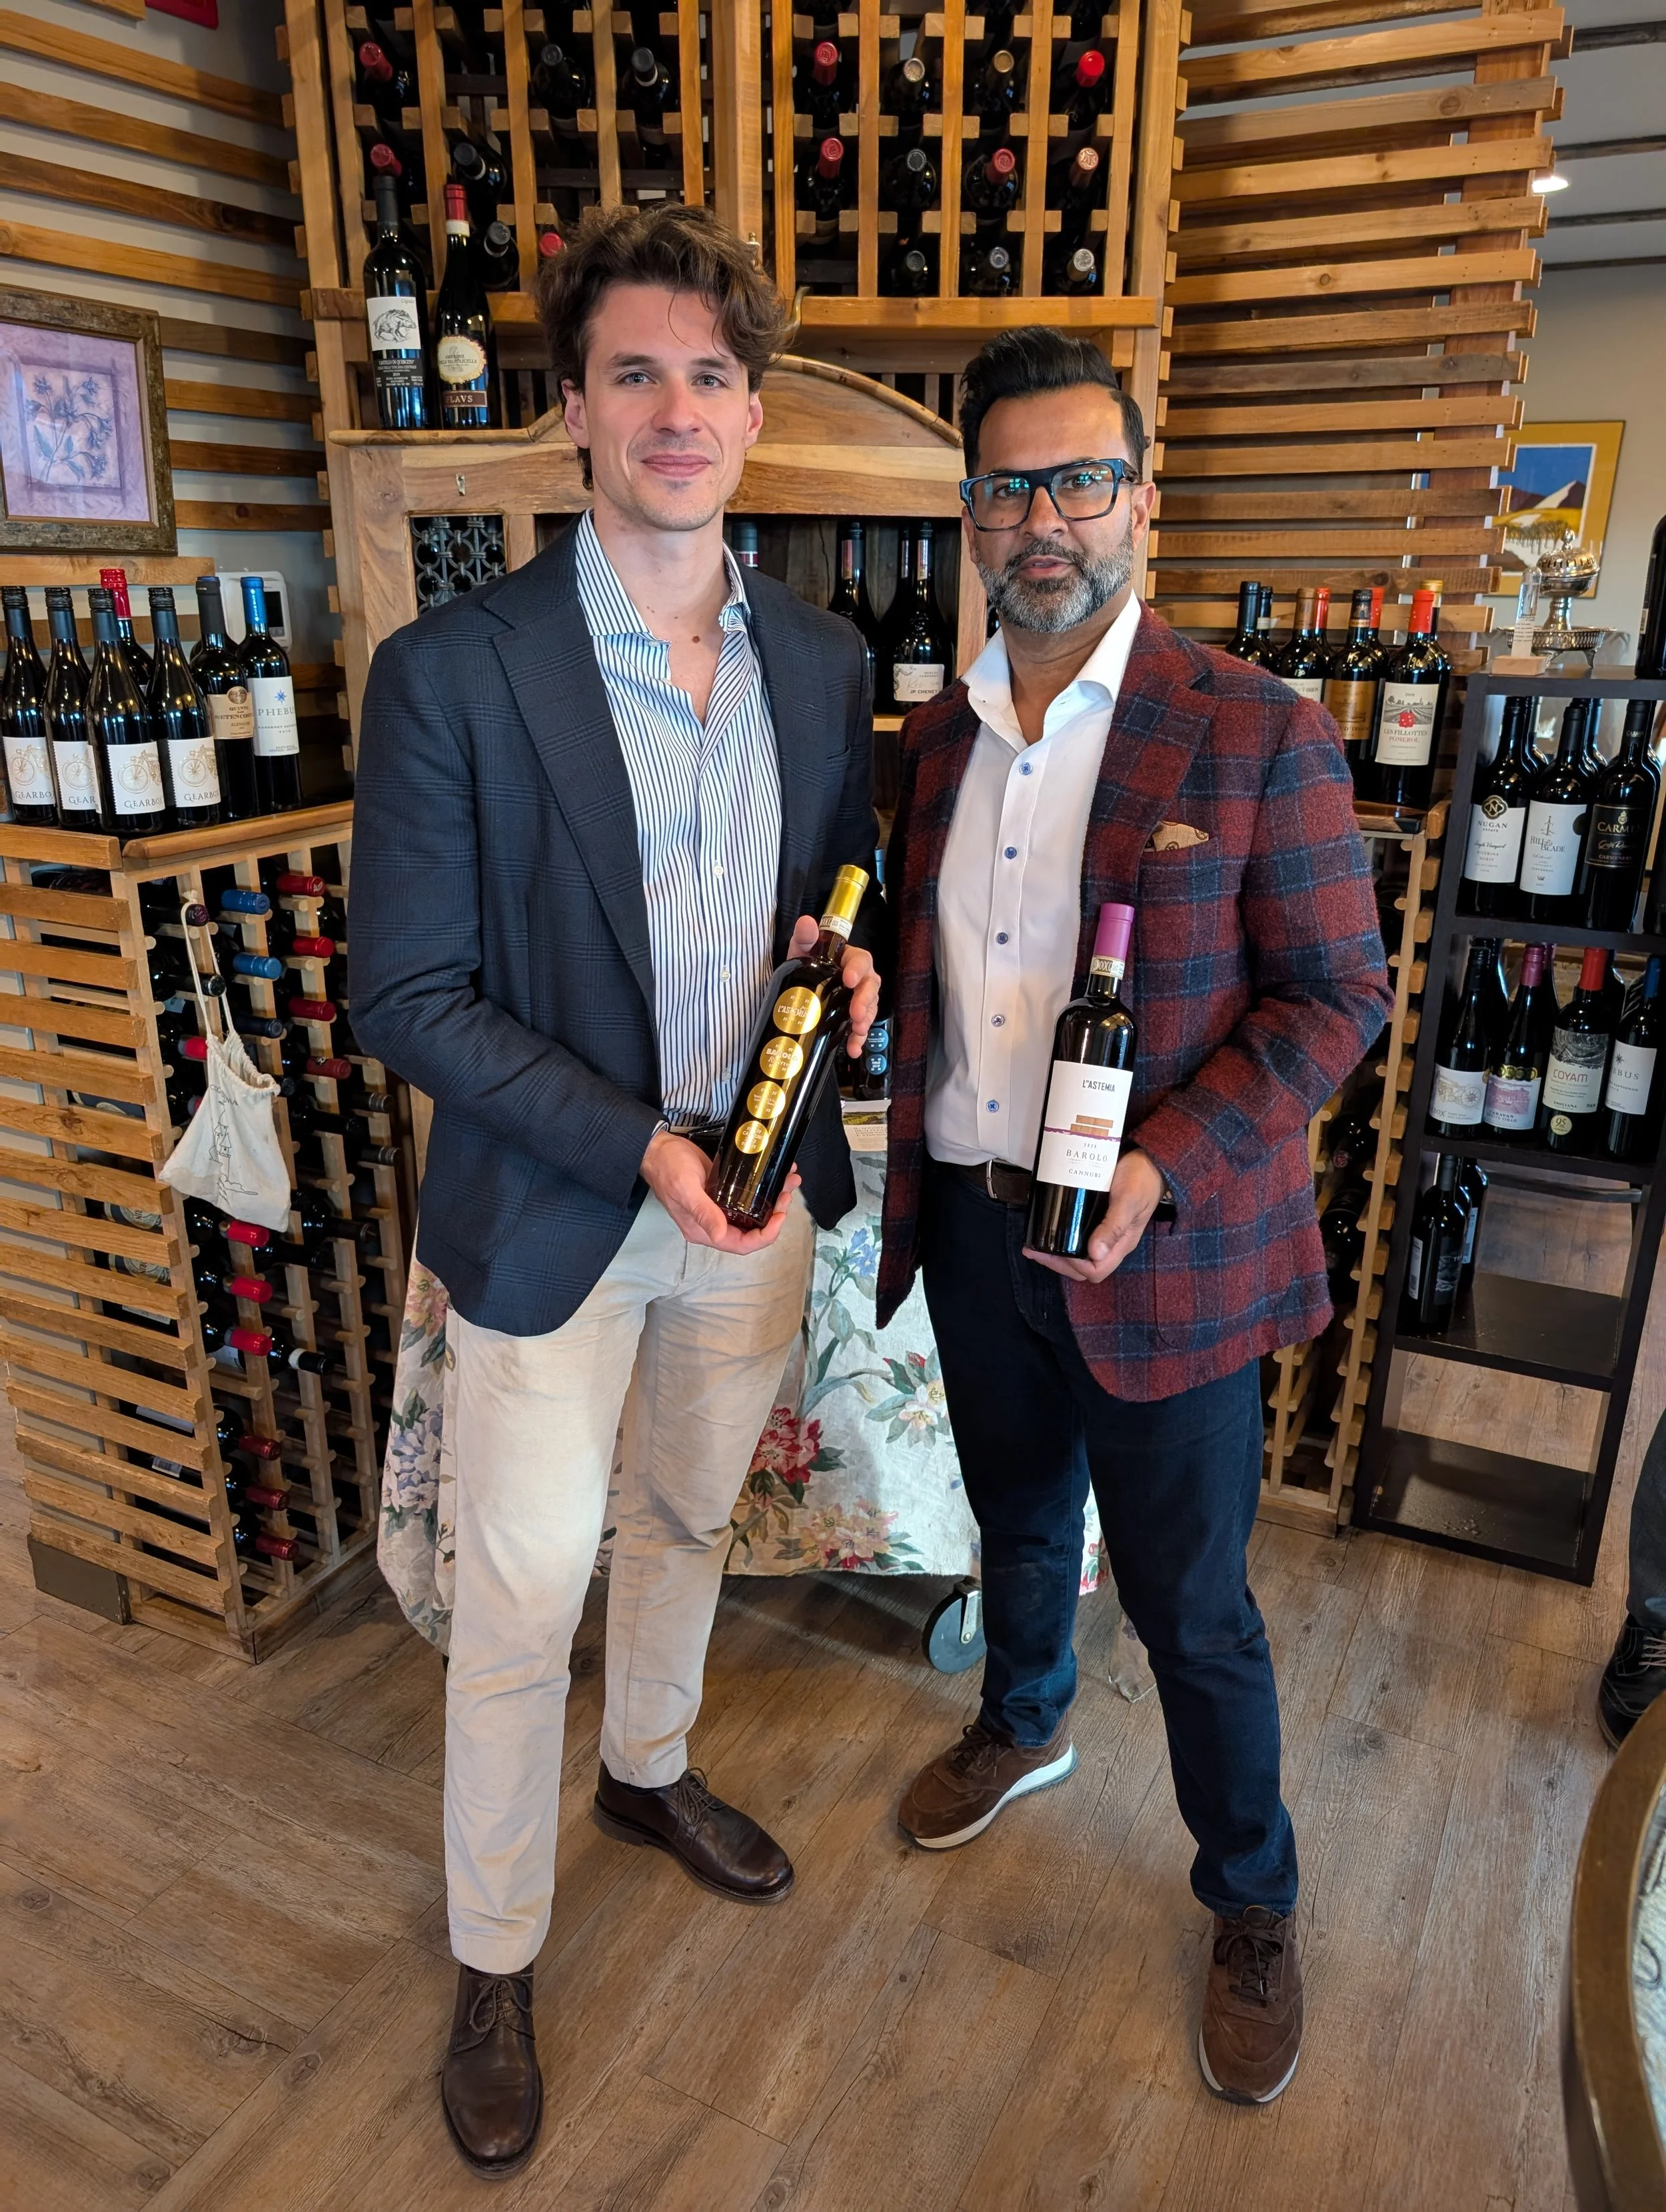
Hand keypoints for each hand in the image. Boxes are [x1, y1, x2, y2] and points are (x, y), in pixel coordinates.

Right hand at [641, 1128, 800, 1253]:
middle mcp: (713, 1224)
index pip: (741, 1245)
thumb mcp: (686, 1189)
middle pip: (751, 1230)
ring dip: (773, 1200)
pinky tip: (777, 1174)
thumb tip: (720, 1235)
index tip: (780, 1216)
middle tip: (786, 1193)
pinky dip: (764, 1188)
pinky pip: (748, 1197)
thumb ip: (703, 1212)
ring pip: (753, 1213)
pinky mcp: (722, 1193)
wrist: (657, 1147)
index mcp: (704, 1231)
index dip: (764, 1236)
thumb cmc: (668, 1168)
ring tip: (789, 1181)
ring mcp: (718, 1208)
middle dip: (774, 1215)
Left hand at [787, 914, 880, 1057]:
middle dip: (865, 1001)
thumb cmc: (806, 963)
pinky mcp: (852, 1017)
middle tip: (855, 1014)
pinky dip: (857, 1039)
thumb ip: (805, 936)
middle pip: (870, 987)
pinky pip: (860, 1028)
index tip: (849, 980)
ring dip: (865, 1021)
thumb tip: (806, 922)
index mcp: (849, 959)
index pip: (861, 960)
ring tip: (856, 1032)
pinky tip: (852, 1050)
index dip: (858, 969)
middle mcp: (859, 978)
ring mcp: (858, 999)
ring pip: (869, 1008)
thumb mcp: (802, 949)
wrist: (798, 986)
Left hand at [1024, 1148, 1165, 1284]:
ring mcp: (1104, 1232)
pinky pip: (1077, 1238)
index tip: (1055, 1252)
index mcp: (1122, 1244)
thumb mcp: (1128, 1201)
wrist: (1149, 1160)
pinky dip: (1060, 1239)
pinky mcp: (1096, 1219)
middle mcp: (1112, 1243)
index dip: (1075, 1267)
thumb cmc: (1141, 1179)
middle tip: (1034, 1250)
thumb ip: (1114, 1226)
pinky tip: (1047, 1229)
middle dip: (1058, 1263)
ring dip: (1056, 1254)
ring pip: (1078, 1255)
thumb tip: (1095, 1253)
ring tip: (1034, 1244)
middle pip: (1084, 1267)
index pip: (1097, 1270)